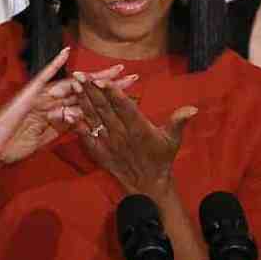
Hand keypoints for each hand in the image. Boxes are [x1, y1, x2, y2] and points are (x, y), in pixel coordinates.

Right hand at [0, 49, 129, 164]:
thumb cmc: (12, 145)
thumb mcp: (44, 139)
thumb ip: (61, 128)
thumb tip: (79, 121)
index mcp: (58, 112)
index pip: (89, 104)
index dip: (109, 99)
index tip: (130, 96)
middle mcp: (53, 100)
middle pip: (87, 91)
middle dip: (111, 85)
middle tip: (134, 77)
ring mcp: (42, 95)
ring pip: (74, 83)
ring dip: (95, 77)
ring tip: (116, 70)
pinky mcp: (29, 93)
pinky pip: (43, 76)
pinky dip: (54, 63)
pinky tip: (67, 51)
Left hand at [73, 73, 196, 198]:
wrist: (147, 184)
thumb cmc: (161, 158)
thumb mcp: (172, 140)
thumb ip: (178, 122)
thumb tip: (192, 109)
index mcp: (139, 128)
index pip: (124, 107)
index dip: (112, 94)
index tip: (102, 80)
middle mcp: (121, 134)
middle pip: (104, 109)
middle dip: (90, 90)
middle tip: (79, 75)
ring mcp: (108, 143)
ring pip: (93, 118)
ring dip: (82, 101)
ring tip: (73, 85)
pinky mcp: (100, 151)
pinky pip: (86, 136)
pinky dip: (76, 125)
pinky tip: (67, 112)